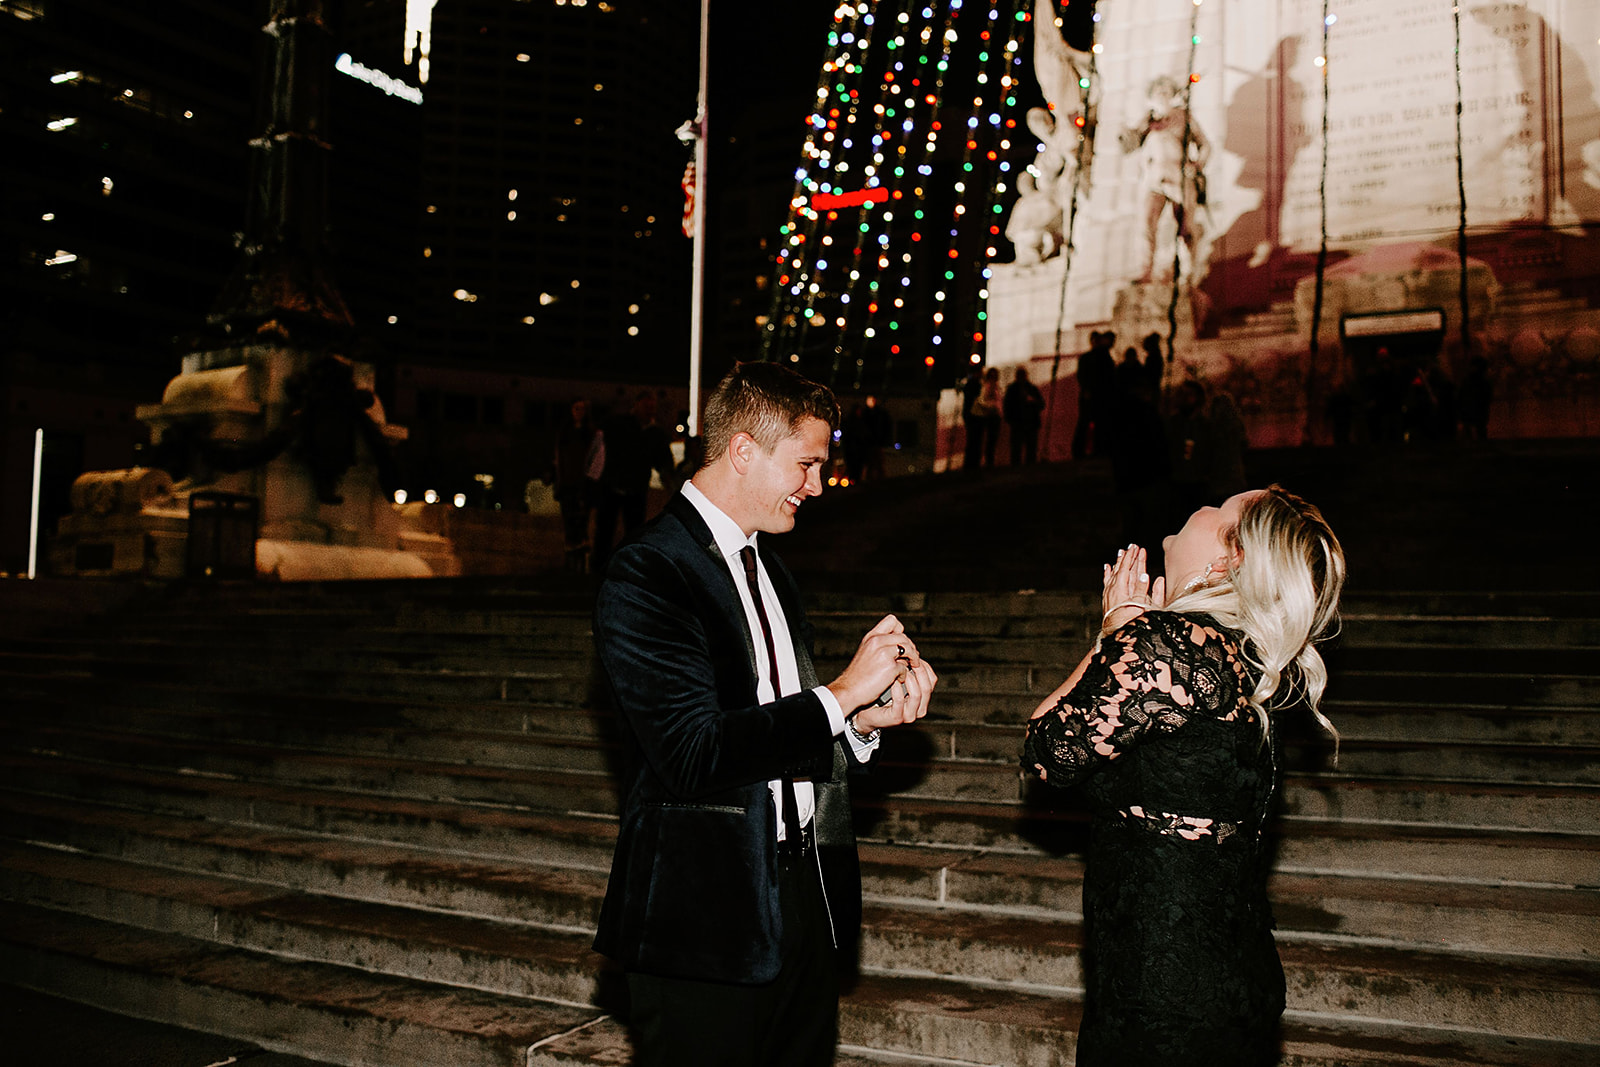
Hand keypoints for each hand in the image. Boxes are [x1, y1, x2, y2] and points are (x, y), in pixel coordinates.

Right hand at [826, 615, 937, 729]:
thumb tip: (902, 647)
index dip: (900, 630)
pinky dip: (904, 675)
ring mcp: (884, 653)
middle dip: (910, 648)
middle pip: (904, 637)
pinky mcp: (890, 667)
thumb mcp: (866, 653)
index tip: (901, 642)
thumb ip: (881, 646)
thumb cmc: (857, 676)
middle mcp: (877, 641)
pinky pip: (905, 667)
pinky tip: (898, 679)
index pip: (892, 620)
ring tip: (911, 666)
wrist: (848, 691)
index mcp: (871, 637)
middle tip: (911, 658)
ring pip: (908, 649)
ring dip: (913, 658)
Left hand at [1101, 543, 1164, 633]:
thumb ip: (1143, 590)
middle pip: (1120, 570)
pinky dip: (1107, 574)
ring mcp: (1108, 596)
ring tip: (1121, 553)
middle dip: (1127, 558)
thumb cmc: (1133, 625)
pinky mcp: (1106, 601)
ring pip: (1112, 575)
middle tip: (1132, 546)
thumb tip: (1145, 575)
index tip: (1137, 548)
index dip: (1132, 558)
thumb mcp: (1143, 608)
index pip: (1127, 569)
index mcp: (1122, 591)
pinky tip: (1107, 567)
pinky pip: (1106, 583)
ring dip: (1117, 563)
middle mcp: (1113, 591)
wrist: (1118, 640)